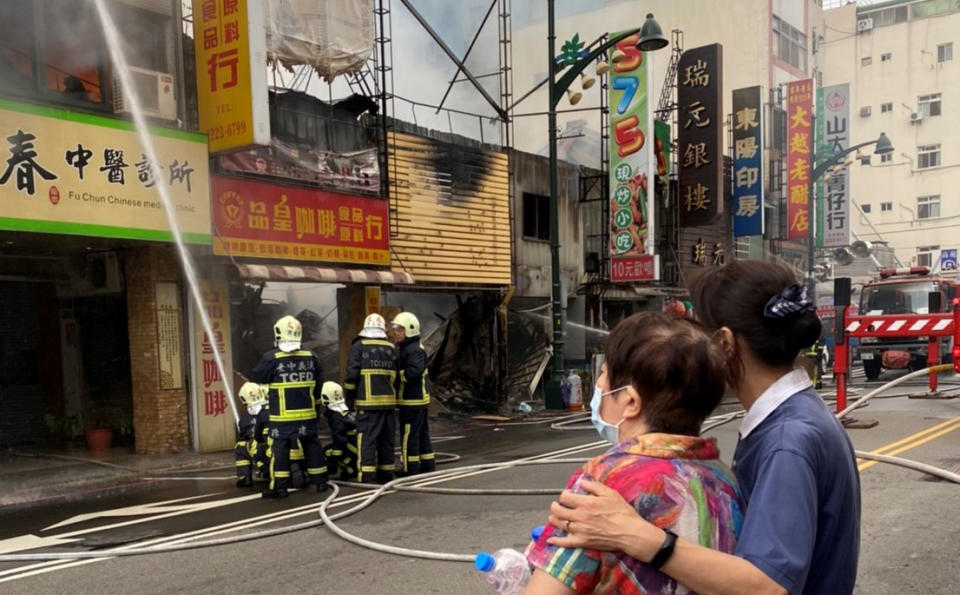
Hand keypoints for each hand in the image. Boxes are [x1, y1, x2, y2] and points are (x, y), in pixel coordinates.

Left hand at [546, 480, 663, 560]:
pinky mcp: (583, 542)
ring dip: (554, 519)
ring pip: (559, 524)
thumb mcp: (610, 494)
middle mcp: (580, 517)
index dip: (564, 495)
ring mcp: (580, 530)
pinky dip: (556, 541)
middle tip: (557, 505)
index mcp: (586, 503)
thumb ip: (594, 487)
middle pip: (558, 510)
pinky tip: (550, 539)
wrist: (630, 532)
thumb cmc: (622, 512)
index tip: (567, 495)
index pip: (565, 497)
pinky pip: (565, 543)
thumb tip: (581, 483)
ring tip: (555, 517)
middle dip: (555, 506)